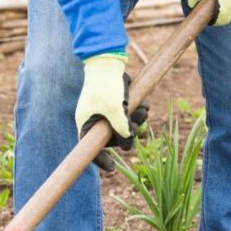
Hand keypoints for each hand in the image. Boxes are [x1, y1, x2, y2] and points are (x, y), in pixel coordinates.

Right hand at [75, 52, 144, 169]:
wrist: (109, 61)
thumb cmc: (107, 85)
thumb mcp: (115, 111)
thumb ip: (122, 129)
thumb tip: (128, 144)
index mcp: (86, 123)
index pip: (89, 149)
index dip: (100, 160)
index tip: (112, 169)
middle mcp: (94, 119)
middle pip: (111, 138)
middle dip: (127, 134)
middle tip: (138, 125)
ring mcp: (104, 112)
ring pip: (122, 126)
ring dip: (136, 122)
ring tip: (144, 112)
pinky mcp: (114, 104)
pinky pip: (126, 115)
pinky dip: (136, 113)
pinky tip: (144, 107)